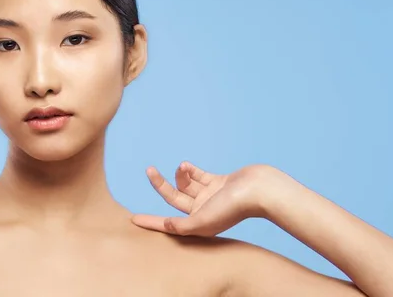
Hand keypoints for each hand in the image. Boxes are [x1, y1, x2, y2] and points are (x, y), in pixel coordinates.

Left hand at [131, 162, 280, 236]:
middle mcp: (203, 211)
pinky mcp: (218, 182)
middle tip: (149, 170)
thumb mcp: (204, 221)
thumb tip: (166, 225)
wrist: (260, 189)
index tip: (132, 219)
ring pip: (186, 184)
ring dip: (180, 174)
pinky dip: (190, 169)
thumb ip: (183, 226)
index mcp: (199, 224)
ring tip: (183, 167)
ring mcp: (210, 196)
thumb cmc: (233, 208)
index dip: (151, 222)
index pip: (169, 224)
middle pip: (174, 199)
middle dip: (160, 185)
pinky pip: (198, 175)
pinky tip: (186, 165)